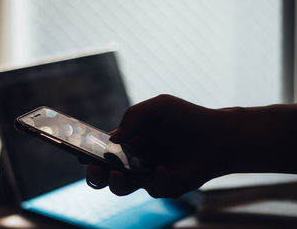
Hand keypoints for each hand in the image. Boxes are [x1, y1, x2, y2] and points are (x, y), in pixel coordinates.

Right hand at [86, 94, 228, 197]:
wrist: (217, 136)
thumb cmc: (186, 118)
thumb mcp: (158, 107)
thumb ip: (134, 117)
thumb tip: (114, 138)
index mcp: (129, 141)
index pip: (102, 150)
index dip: (88, 152)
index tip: (79, 152)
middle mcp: (134, 160)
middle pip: (105, 174)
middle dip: (94, 174)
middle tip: (94, 168)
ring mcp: (147, 175)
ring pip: (122, 187)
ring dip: (115, 183)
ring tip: (117, 174)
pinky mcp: (164, 186)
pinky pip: (152, 188)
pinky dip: (156, 179)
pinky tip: (164, 169)